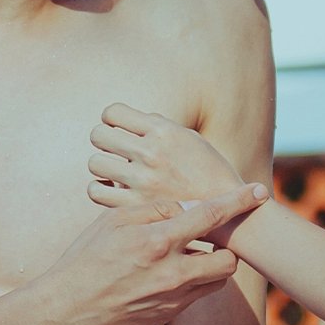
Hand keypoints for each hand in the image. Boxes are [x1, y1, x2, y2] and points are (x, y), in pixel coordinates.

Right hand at [28, 183, 270, 324]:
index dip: (239, 201)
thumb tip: (187, 207)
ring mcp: (172, 299)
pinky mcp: (167, 317)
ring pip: (216, 281)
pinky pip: (195, 297)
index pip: (211, 215)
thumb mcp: (113, 222)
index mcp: (157, 241)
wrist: (66, 311)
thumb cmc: (85, 259)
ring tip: (190, 255)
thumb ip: (154, 210)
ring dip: (212, 266)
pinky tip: (169, 275)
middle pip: (228, 260)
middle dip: (228, 247)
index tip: (260, 192)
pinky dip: (192, 282)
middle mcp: (171, 272)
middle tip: (214, 238)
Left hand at [90, 105, 259, 229]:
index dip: (111, 120)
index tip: (118, 130)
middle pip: (98, 135)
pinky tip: (111, 190)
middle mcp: (150, 151)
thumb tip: (132, 121)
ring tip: (112, 172)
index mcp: (163, 130)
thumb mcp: (191, 139)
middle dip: (103, 141)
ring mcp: (142, 179)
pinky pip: (97, 191)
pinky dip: (100, 189)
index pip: (113, 112)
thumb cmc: (209, 172)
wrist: (229, 211)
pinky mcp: (136, 205)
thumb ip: (160, 127)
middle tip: (112, 151)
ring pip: (95, 163)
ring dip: (102, 166)